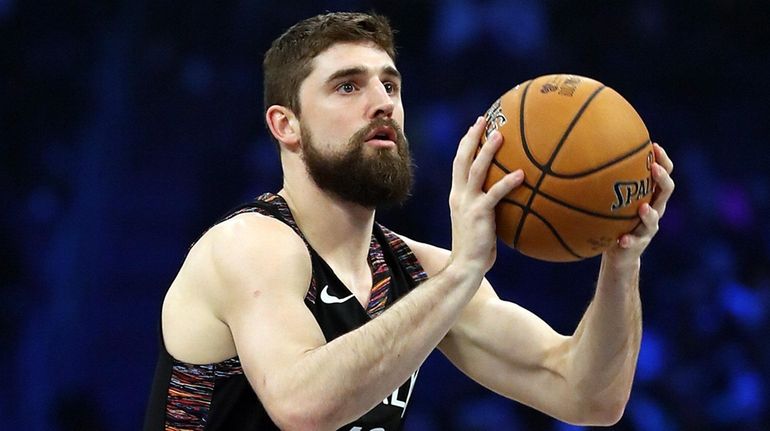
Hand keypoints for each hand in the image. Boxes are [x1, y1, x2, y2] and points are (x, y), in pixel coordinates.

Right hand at [448, 116, 523, 272]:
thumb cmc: (477, 248)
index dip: (466, 144)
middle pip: (462, 159)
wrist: (465, 266)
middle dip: (471, 137)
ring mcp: (467, 204)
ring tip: (500, 135)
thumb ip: (488, 207)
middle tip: (483, 119)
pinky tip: (521, 174)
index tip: (475, 127)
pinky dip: (507, 182)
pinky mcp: (479, 214)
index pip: (459, 163)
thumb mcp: (479, 222)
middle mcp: (459, 195)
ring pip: (475, 170)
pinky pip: (495, 193)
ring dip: (487, 151)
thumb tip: (512, 198)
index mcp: (457, 196)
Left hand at [605, 142, 674, 264]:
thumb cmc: (615, 220)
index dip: (663, 161)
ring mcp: (648, 228)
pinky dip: (629, 240)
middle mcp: (654, 209)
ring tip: (642, 208)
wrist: (620, 254)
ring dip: (649, 213)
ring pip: (654, 219)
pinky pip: (635, 242)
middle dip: (662, 179)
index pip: (663, 174)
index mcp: (650, 195)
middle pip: (666, 192)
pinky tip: (622, 239)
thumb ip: (609, 181)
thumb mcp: (614, 199)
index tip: (654, 146)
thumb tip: (592, 154)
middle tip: (655, 168)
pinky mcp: (638, 244)